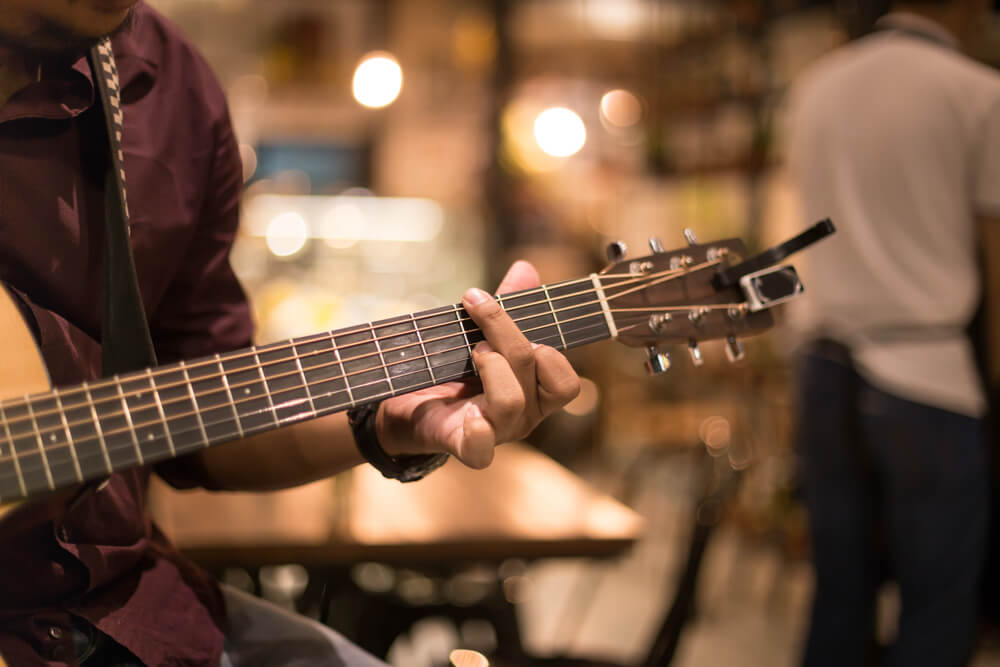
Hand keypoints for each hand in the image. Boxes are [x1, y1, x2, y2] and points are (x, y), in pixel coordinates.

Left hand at [376, 261, 580, 467]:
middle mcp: (523, 416)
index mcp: (535, 393)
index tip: (522, 325)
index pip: (566, 384)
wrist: (409, 406)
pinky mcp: (464, 446)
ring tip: (472, 352)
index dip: (550, 353)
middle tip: (477, 309)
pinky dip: (478, 432)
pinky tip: (471, 416)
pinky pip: (481, 450)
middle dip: (505, 329)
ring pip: (511, 401)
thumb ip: (509, 307)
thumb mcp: (482, 334)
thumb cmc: (454, 370)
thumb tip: (525, 268)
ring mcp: (497, 433)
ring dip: (491, 366)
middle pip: (533, 369)